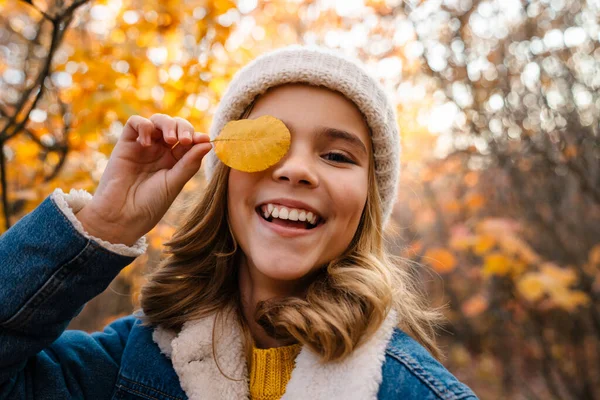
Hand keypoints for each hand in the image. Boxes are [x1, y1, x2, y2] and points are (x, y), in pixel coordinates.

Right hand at [75, 114, 211, 245]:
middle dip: (183, 128)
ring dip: (167, 124)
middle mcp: (161, 151)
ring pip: (158, 121)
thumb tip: (208, 143)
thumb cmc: (150, 203)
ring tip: (169, 140)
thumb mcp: (174, 183)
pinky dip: (144, 125)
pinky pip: (135, 122)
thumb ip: (190, 162)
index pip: (190, 140)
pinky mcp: (126, 143)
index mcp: (176, 161)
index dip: (197, 136)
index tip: (203, 140)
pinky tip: (147, 143)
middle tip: (185, 140)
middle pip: (175, 126)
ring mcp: (144, 146)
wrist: (122, 215)